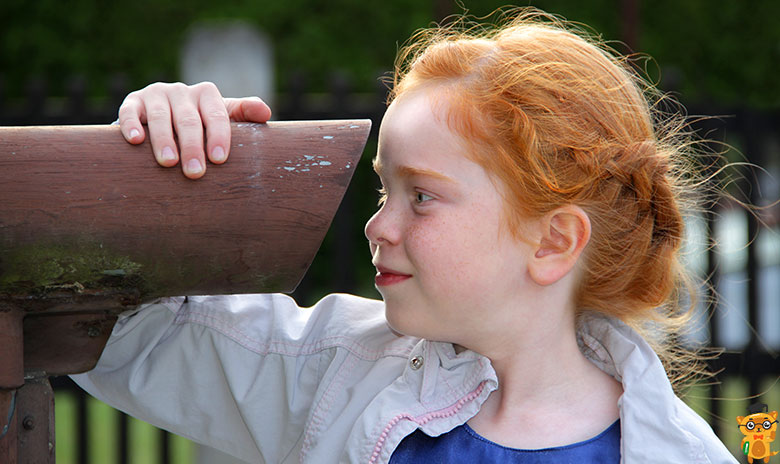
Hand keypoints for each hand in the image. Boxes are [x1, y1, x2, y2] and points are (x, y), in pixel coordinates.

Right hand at [118, 82, 271, 178]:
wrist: (162, 121)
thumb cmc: (201, 126)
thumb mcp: (222, 118)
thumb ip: (243, 115)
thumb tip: (266, 112)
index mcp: (207, 94)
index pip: (216, 114)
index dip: (219, 136)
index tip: (219, 160)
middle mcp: (182, 91)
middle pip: (189, 119)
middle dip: (192, 147)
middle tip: (195, 173)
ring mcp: (156, 94)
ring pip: (160, 116)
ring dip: (164, 140)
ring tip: (168, 163)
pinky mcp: (132, 101)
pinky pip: (130, 111)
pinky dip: (131, 125)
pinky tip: (136, 141)